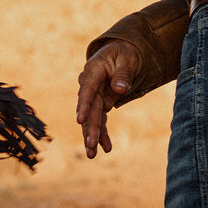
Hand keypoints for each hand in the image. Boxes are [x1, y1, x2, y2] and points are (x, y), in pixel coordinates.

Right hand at [76, 40, 142, 158]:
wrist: (123, 53)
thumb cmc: (125, 53)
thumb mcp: (128, 60)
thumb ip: (123, 74)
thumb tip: (119, 89)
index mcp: (94, 70)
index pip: (87, 89)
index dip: (83, 104)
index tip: (80, 119)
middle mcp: (89, 84)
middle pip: (88, 108)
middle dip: (89, 128)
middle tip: (90, 145)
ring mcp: (94, 95)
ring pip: (91, 118)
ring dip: (92, 136)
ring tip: (92, 154)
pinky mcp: (100, 103)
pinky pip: (100, 120)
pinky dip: (103, 134)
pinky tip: (106, 149)